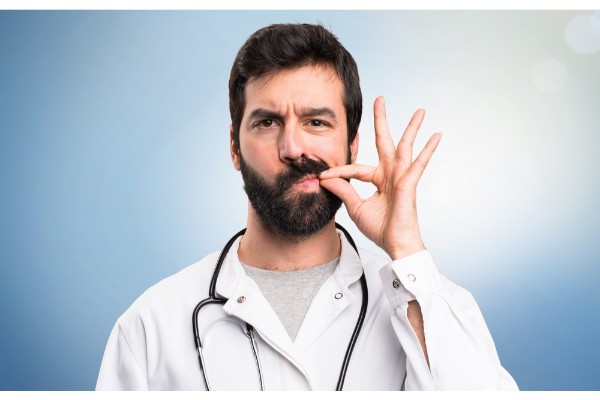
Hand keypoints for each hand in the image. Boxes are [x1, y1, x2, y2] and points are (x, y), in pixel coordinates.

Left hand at [319, 97, 440, 259]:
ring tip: (420, 110)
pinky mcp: (409, 183)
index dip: (338, 172)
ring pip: (405, 146)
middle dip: (381, 121)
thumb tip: (325, 179)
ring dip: (412, 127)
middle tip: (379, 99)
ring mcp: (401, 176)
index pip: (355, 168)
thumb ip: (343, 191)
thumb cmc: (380, 228)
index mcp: (377, 179)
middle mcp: (390, 174)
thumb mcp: (355, 207)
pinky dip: (428, 149)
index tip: (320, 175)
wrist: (394, 244)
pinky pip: (419, 163)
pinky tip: (436, 135)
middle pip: (384, 142)